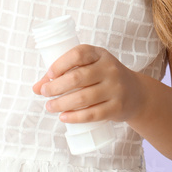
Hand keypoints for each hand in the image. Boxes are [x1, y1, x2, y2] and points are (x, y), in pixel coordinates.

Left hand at [31, 44, 145, 123]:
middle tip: (44, 93)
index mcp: (100, 54)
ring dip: (62, 103)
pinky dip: (75, 117)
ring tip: (50, 106)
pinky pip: (93, 114)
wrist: (136, 93)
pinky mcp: (117, 107)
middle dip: (55, 87)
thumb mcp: (89, 68)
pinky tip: (63, 117)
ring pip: (83, 98)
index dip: (60, 64)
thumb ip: (64, 73)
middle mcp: (109, 69)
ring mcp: (115, 89)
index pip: (78, 54)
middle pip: (78, 77)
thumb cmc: (103, 77)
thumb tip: (35, 87)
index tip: (48, 75)